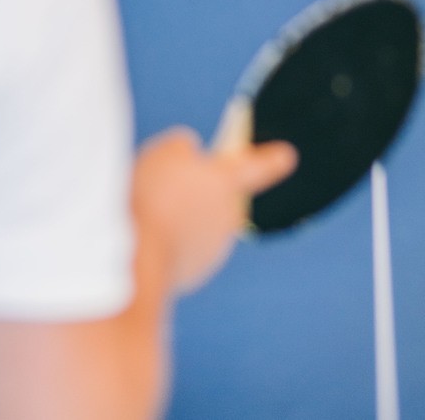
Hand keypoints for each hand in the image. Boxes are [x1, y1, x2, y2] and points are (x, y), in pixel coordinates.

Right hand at [133, 128, 296, 297]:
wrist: (135, 256)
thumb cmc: (153, 196)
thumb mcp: (166, 152)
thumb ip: (184, 150)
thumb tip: (186, 159)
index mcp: (226, 182)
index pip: (257, 167)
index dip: (271, 160)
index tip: (288, 155)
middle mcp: (228, 217)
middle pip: (216, 197)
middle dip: (196, 193)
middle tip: (164, 186)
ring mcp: (213, 249)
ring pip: (196, 224)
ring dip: (178, 218)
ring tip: (149, 214)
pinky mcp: (194, 274)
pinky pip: (182, 249)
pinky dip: (168, 243)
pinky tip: (147, 239)